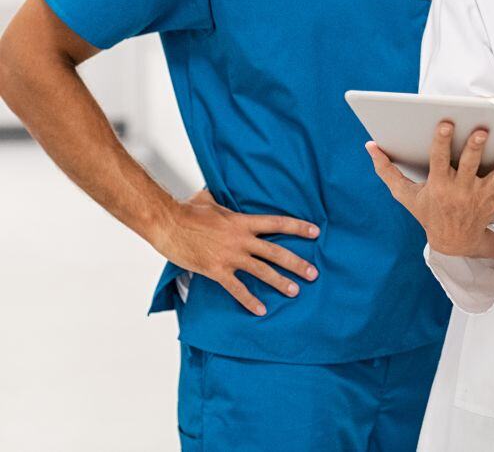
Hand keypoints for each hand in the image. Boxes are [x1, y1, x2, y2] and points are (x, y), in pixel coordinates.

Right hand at [155, 188, 320, 315]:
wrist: (168, 224)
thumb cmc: (187, 211)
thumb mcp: (210, 200)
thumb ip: (223, 201)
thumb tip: (219, 193)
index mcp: (242, 221)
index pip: (277, 223)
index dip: (298, 227)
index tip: (315, 232)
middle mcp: (241, 239)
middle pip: (275, 251)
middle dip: (297, 263)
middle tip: (313, 273)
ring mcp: (230, 256)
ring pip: (262, 271)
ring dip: (280, 282)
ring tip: (295, 291)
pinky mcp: (216, 270)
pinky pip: (237, 289)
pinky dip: (250, 300)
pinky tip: (262, 310)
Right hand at [365, 121, 493, 256]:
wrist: (451, 243)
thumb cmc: (427, 212)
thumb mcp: (405, 195)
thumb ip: (387, 169)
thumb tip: (370, 145)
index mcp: (439, 184)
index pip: (438, 159)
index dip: (441, 140)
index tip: (446, 121)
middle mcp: (460, 190)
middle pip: (469, 166)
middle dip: (476, 148)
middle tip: (484, 130)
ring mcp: (480, 198)